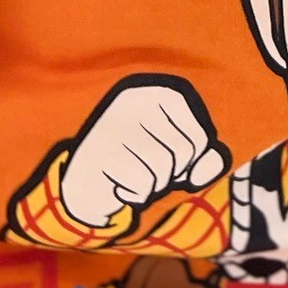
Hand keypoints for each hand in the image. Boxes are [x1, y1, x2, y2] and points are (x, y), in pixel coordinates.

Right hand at [59, 77, 227, 227]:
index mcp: (159, 92)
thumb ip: (203, 158)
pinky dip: (136, 195)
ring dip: (153, 186)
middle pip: (183, 154)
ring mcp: (115, 125)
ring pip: (163, 171)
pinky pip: (141, 186)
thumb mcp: (177, 155)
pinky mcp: (100, 153)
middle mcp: (136, 101)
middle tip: (145, 166)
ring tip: (132, 174)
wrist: (84, 180)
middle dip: (171, 173)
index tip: (166, 154)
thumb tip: (203, 173)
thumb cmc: (139, 161)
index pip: (201, 138)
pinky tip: (119, 184)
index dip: (191, 160)